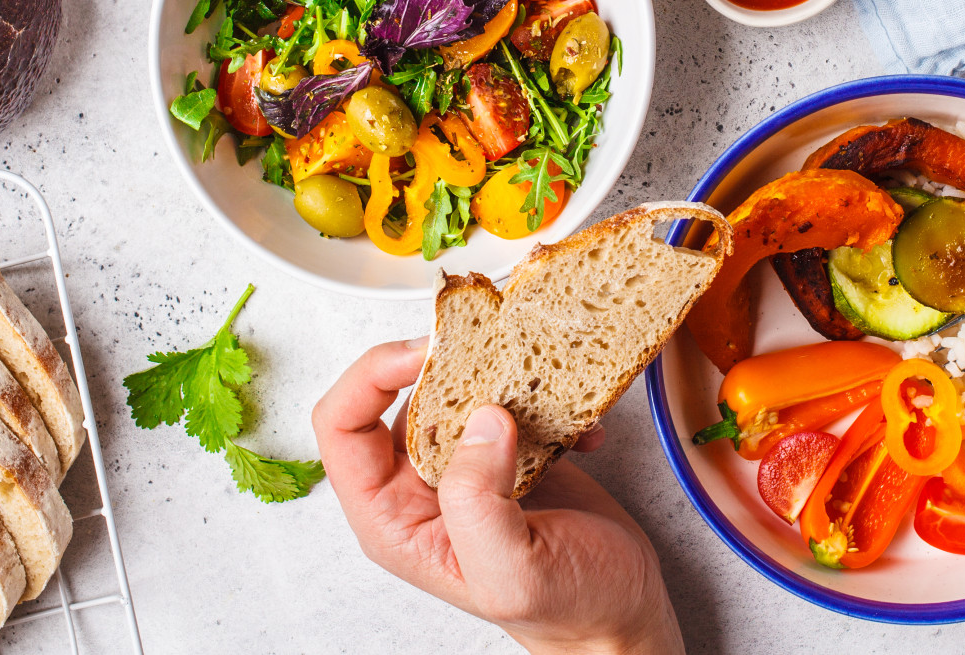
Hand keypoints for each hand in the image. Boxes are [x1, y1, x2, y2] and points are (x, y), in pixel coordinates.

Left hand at [312, 340, 682, 654]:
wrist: (621, 618)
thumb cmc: (566, 613)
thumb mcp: (511, 573)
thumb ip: (479, 502)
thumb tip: (480, 420)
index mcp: (394, 518)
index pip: (343, 426)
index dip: (371, 377)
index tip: (426, 352)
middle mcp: (419, 487)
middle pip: (400, 394)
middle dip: (448, 363)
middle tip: (494, 347)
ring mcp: (465, 465)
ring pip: (457, 389)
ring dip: (502, 375)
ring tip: (544, 385)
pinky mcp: (510, 451)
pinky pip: (510, 399)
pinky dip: (548, 400)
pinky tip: (580, 428)